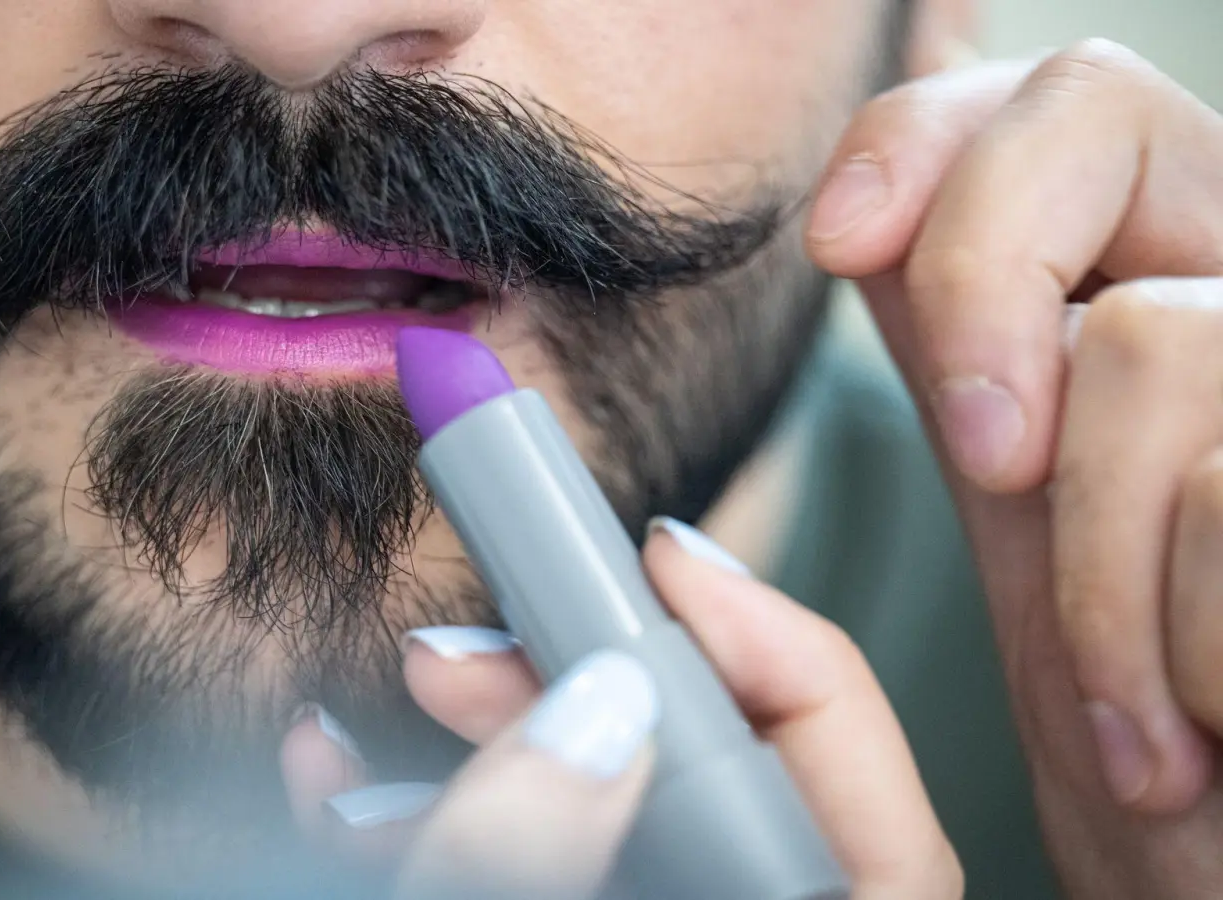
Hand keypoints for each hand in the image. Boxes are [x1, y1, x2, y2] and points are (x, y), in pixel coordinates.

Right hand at [280, 521, 961, 899]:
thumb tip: (591, 707)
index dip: (763, 634)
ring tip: (394, 684)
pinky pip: (515, 845)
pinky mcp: (557, 898)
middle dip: (576, 667)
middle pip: (702, 757)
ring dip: (483, 726)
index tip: (647, 549)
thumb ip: (531, 860)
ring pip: (591, 795)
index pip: (841, 759)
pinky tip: (334, 773)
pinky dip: (423, 806)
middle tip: (474, 625)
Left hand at [807, 41, 1222, 895]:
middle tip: (994, 465)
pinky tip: (1204, 723)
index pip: (1038, 98)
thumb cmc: (1160, 738)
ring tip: (1141, 712)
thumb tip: (853, 232)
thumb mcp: (1038, 531)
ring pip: (1147, 337)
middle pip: (1094, 107)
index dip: (921, 135)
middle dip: (979, 282)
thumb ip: (972, 368)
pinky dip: (1175, 651)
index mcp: (1147, 298)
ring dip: (1099, 578)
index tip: (836, 242)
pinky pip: (1220, 488)